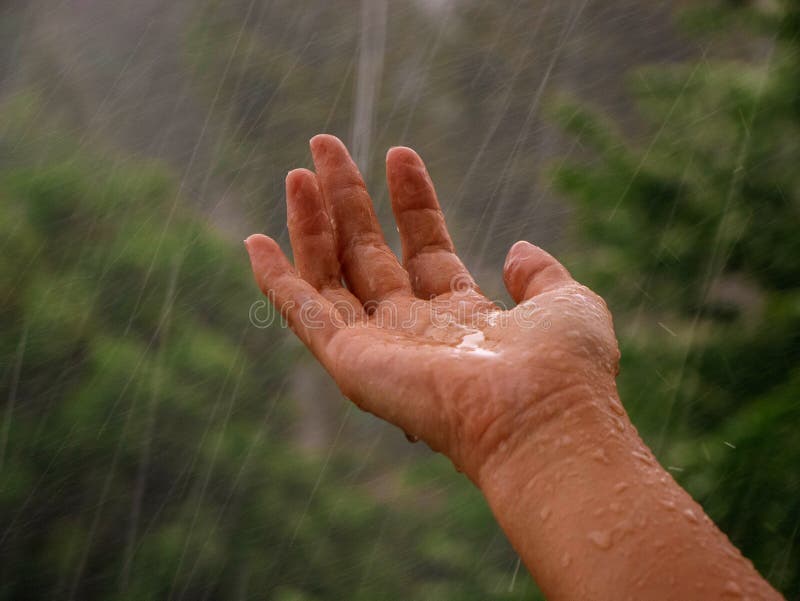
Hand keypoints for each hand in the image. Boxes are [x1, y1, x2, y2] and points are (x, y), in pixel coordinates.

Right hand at [245, 134, 620, 481]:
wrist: (541, 418)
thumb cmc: (564, 370)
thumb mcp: (565, 303)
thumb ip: (541, 276)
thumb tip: (516, 250)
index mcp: (461, 317)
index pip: (424, 247)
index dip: (411, 201)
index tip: (399, 153)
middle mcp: (414, 331)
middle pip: (368, 253)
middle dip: (348, 198)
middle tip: (325, 142)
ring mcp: (378, 347)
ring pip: (330, 275)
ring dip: (311, 223)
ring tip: (299, 169)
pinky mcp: (349, 362)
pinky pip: (302, 314)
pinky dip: (276, 280)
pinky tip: (255, 241)